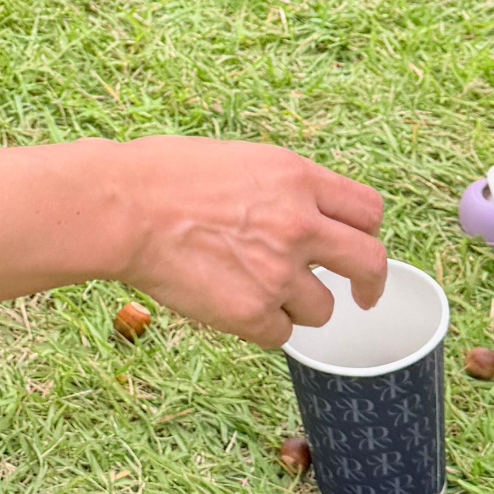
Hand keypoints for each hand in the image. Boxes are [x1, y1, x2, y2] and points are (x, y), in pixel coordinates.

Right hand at [110, 137, 385, 347]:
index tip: (359, 245)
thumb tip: (304, 213)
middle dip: (370, 284)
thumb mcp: (240, 159)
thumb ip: (283, 188)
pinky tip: (231, 305)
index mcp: (297, 179)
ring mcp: (279, 272)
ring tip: (255, 290)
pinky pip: (279, 335)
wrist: (123, 209)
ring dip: (298, 306)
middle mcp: (300, 225)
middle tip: (364, 296)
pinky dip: (261, 327)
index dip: (365, 232)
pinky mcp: (251, 313)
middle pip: (370, 263)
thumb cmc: (162, 177)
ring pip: (322, 310)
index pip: (367, 210)